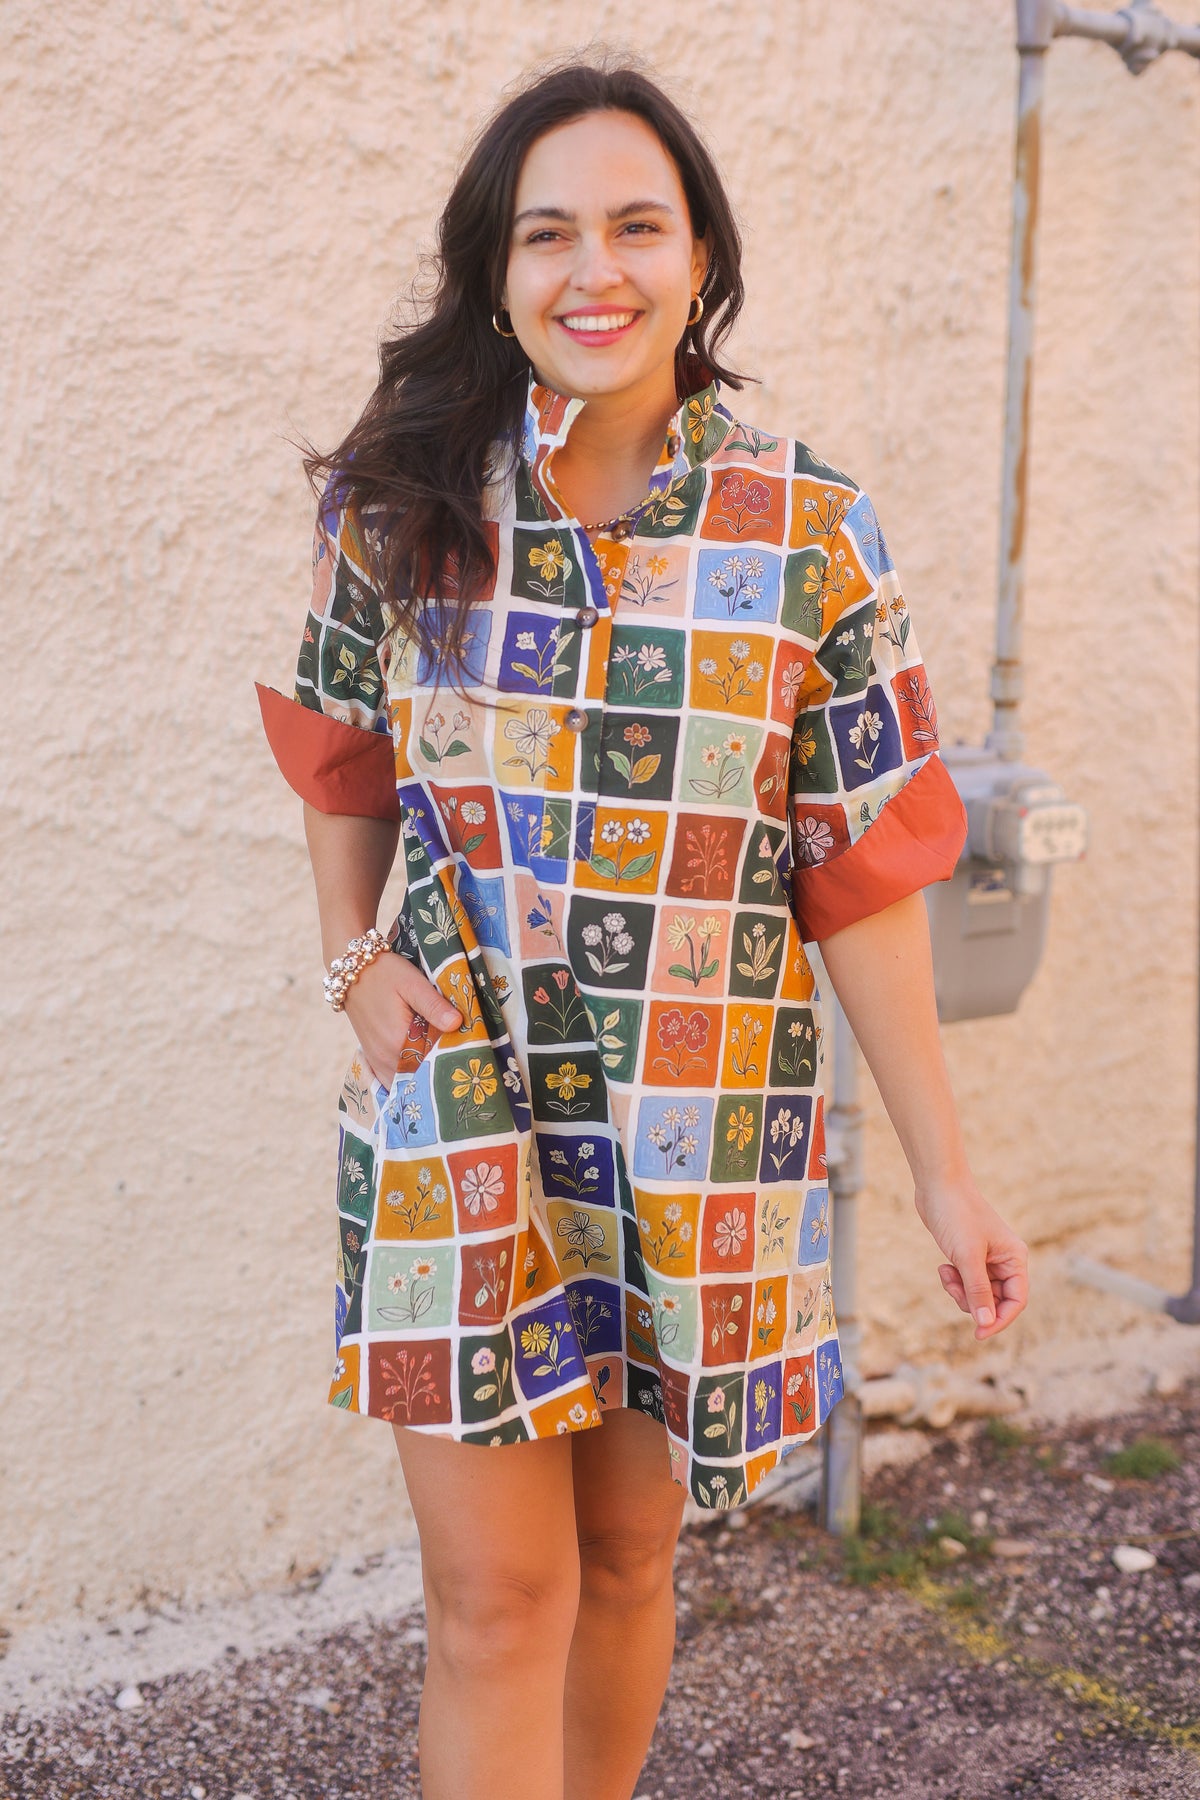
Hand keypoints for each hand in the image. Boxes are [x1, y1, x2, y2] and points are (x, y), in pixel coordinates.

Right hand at [342, 950, 460, 1088]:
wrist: (352, 970)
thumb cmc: (384, 973)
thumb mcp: (412, 983)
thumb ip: (434, 1005)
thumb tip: (457, 1023)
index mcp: (398, 1041)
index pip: (434, 1063)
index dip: (453, 1060)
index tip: (472, 1056)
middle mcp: (386, 1057)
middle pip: (421, 1076)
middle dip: (441, 1072)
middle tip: (464, 1064)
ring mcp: (377, 1060)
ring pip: (406, 1081)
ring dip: (424, 1077)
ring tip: (445, 1067)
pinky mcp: (372, 1057)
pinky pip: (392, 1079)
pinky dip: (407, 1079)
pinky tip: (422, 1072)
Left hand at [914, 1179, 1028, 1339]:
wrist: (937, 1185)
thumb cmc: (957, 1215)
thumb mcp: (968, 1257)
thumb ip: (978, 1291)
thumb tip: (986, 1323)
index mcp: (1014, 1258)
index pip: (1016, 1301)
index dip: (999, 1320)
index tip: (978, 1334)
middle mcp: (1004, 1260)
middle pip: (996, 1300)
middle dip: (973, 1301)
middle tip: (953, 1287)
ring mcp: (986, 1259)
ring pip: (978, 1294)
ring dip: (960, 1291)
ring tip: (946, 1273)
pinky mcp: (968, 1256)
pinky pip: (965, 1282)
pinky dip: (954, 1281)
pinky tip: (943, 1267)